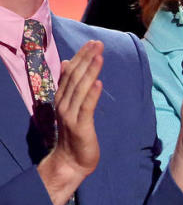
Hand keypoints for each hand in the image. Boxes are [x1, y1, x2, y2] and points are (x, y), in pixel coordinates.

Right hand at [46, 40, 103, 175]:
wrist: (71, 160)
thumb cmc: (75, 132)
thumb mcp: (72, 106)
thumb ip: (71, 86)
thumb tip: (67, 63)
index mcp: (62, 97)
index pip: (71, 72)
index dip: (81, 57)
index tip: (92, 43)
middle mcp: (63, 104)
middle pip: (75, 77)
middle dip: (86, 59)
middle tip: (97, 43)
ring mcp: (70, 115)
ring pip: (80, 89)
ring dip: (90, 72)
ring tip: (99, 56)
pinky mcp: (80, 126)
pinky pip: (86, 108)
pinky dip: (92, 94)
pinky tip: (99, 83)